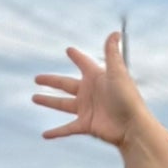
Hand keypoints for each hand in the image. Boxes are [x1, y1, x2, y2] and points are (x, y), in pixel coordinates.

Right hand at [33, 32, 152, 150]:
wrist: (133, 126)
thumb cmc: (128, 98)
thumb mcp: (118, 73)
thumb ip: (112, 53)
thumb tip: (115, 32)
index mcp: (97, 78)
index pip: (84, 64)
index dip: (76, 57)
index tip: (68, 50)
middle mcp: (90, 92)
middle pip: (65, 84)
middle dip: (51, 80)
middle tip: (37, 78)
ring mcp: (87, 109)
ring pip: (62, 104)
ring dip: (48, 101)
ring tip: (34, 98)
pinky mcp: (86, 125)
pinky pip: (67, 128)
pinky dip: (56, 132)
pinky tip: (45, 135)